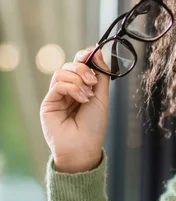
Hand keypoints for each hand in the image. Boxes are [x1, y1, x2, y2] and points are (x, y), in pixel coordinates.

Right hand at [40, 48, 109, 172]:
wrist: (84, 148)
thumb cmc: (94, 126)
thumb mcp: (102, 97)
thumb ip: (101, 75)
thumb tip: (97, 51)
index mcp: (81, 87)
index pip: (79, 64)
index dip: (85, 55)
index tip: (93, 53)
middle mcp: (68, 89)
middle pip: (71, 65)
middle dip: (84, 69)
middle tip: (93, 82)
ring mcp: (57, 95)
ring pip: (62, 72)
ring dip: (78, 80)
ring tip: (87, 95)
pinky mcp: (49, 102)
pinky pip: (58, 83)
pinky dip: (72, 87)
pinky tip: (81, 98)